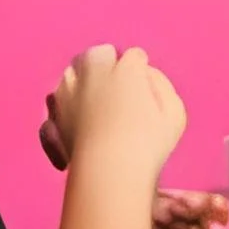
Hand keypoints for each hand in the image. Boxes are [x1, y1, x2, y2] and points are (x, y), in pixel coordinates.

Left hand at [40, 44, 184, 180]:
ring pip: (71, 73)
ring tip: (93, 101)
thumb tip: (144, 74)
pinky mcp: (53, 117)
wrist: (108, 174)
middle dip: (106, 63)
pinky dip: (62, 106)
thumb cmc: (148, 145)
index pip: (133, 56)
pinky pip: (54, 101)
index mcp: (126, 70)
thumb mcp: (175, 113)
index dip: (140, 70)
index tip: (142, 86)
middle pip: (97, 54)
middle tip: (116, 87)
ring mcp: (68, 94)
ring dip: (81, 80)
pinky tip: (73, 119)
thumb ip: (161, 85)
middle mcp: (93, 74)